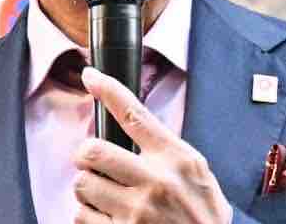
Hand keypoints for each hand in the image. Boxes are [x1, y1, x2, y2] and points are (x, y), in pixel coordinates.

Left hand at [73, 66, 231, 223]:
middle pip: (94, 150)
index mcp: (173, 157)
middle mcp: (154, 181)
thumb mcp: (195, 168)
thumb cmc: (203, 211)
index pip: (133, 114)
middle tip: (91, 159)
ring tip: (103, 192)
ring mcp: (137, 212)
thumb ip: (163, 147)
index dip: (108, 90)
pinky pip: (82, 217)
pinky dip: (87, 214)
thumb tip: (128, 121)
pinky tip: (105, 215)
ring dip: (86, 186)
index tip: (90, 76)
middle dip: (85, 153)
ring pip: (83, 184)